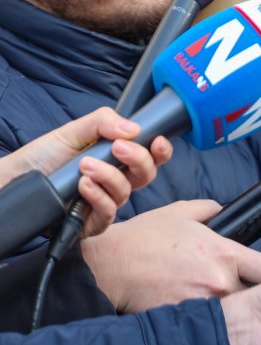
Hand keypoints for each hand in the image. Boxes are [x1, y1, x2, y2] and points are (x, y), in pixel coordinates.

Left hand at [0, 107, 171, 236]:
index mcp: (118, 158)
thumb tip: (134, 128)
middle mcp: (115, 180)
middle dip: (138, 159)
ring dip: (109, 176)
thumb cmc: (43, 156)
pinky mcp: (91, 222)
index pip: (151, 156)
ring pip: (126, 192)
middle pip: (147, 174)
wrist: (12, 179)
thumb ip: (103, 122)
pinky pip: (108, 212)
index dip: (161, 150)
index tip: (157, 140)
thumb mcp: (73, 131)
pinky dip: (98, 196)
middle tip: (118, 147)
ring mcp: (104, 202)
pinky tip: (83, 185)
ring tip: (85, 166)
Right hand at [81, 199, 260, 311]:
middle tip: (256, 300)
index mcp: (224, 253)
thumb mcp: (182, 212)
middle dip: (256, 298)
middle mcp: (218, 281)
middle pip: (256, 297)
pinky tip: (197, 316)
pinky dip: (205, 321)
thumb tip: (227, 211)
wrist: (107, 265)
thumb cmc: (143, 238)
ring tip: (222, 308)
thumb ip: (213, 210)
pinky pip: (204, 324)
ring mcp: (201, 304)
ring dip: (231, 312)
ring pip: (231, 314)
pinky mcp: (182, 321)